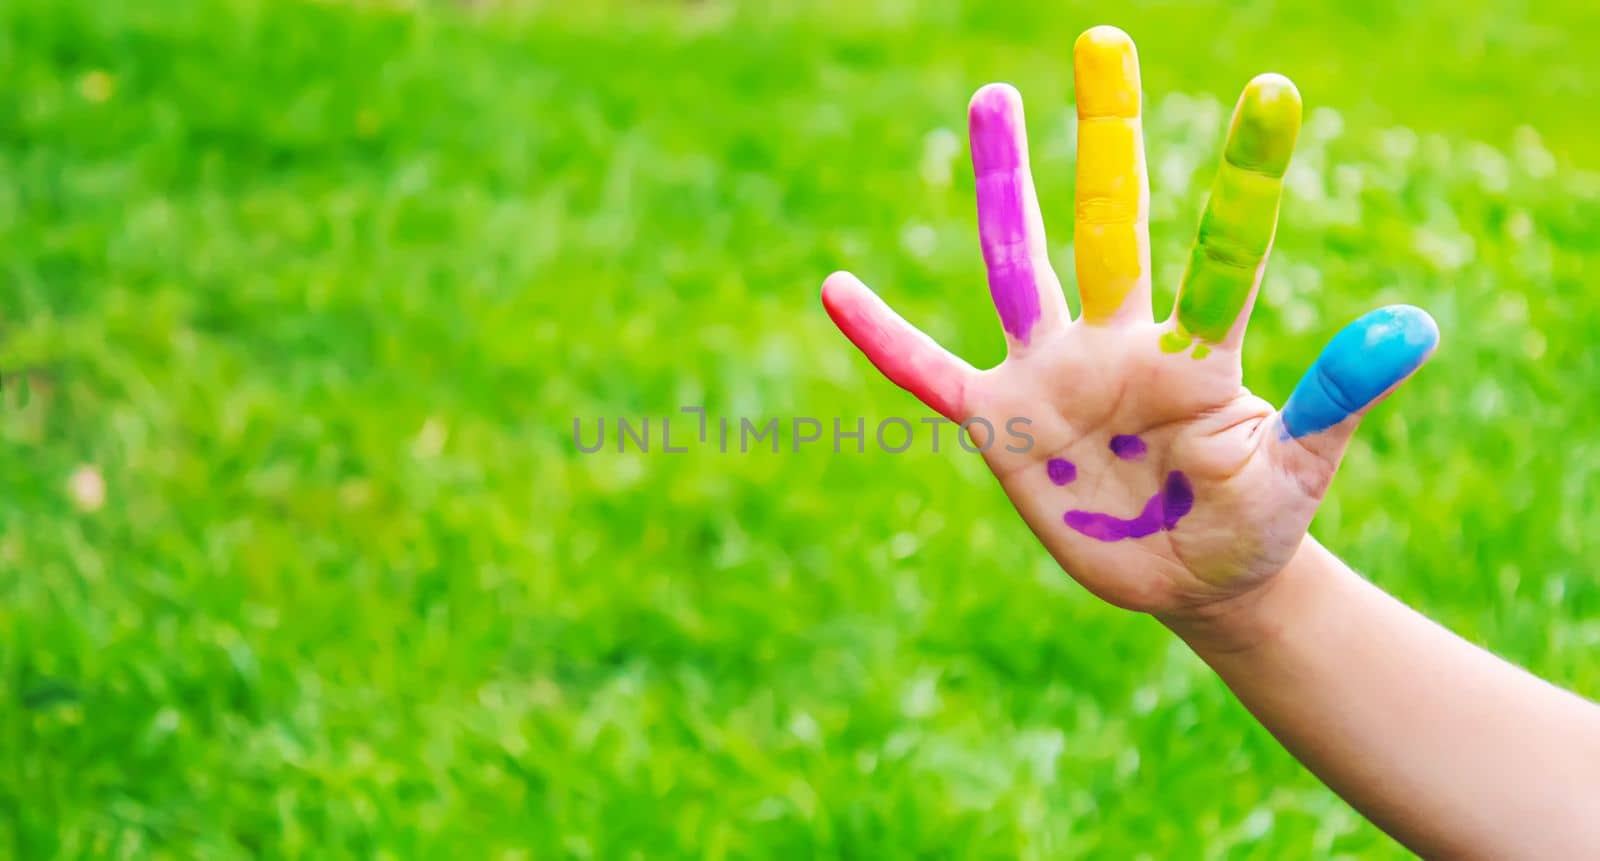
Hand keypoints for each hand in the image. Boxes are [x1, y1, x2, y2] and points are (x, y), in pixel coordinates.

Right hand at [820, 26, 1437, 614]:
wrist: (1197, 578)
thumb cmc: (1253, 519)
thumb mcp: (1298, 471)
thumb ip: (1335, 402)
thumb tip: (1412, 325)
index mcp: (1199, 353)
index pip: (1223, 252)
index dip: (1245, 179)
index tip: (1273, 92)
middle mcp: (1122, 342)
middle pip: (1111, 226)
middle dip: (1107, 138)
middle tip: (1102, 41)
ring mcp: (1056, 376)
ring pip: (1019, 265)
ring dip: (1004, 185)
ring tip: (994, 95)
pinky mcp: (1003, 423)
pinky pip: (928, 374)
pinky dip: (885, 338)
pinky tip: (834, 288)